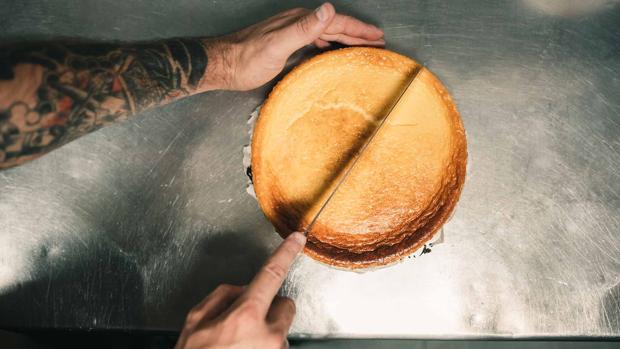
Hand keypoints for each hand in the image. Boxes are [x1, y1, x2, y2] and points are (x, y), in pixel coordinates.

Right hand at [175, 232, 306, 348]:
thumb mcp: (195, 321)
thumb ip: (222, 296)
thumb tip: (243, 290)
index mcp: (246, 317)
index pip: (272, 275)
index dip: (285, 253)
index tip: (297, 239)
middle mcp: (269, 336)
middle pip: (285, 305)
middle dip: (270, 309)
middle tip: (245, 324)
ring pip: (280, 331)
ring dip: (266, 335)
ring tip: (239, 347)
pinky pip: (277, 348)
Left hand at [201, 2, 384, 90]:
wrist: (222, 65)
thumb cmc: (246, 59)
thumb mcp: (278, 44)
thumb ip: (304, 28)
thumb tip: (329, 9)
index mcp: (299, 21)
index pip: (336, 22)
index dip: (359, 29)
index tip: (378, 36)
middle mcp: (296, 24)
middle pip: (334, 26)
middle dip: (357, 33)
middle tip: (377, 40)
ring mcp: (290, 33)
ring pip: (325, 34)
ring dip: (344, 38)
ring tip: (361, 45)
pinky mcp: (284, 45)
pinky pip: (314, 42)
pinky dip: (328, 45)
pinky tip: (330, 51)